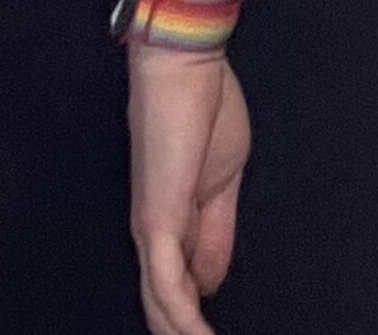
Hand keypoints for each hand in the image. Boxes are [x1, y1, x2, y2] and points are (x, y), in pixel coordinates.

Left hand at [126, 42, 250, 334]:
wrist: (185, 69)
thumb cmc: (206, 107)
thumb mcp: (226, 178)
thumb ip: (218, 230)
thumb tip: (211, 282)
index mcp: (171, 218)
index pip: (182, 283)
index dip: (197, 315)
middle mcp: (152, 231)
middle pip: (162, 304)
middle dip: (185, 332)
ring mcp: (151, 229)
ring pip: (159, 305)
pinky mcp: (157, 222)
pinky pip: (167, 287)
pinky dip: (183, 322)